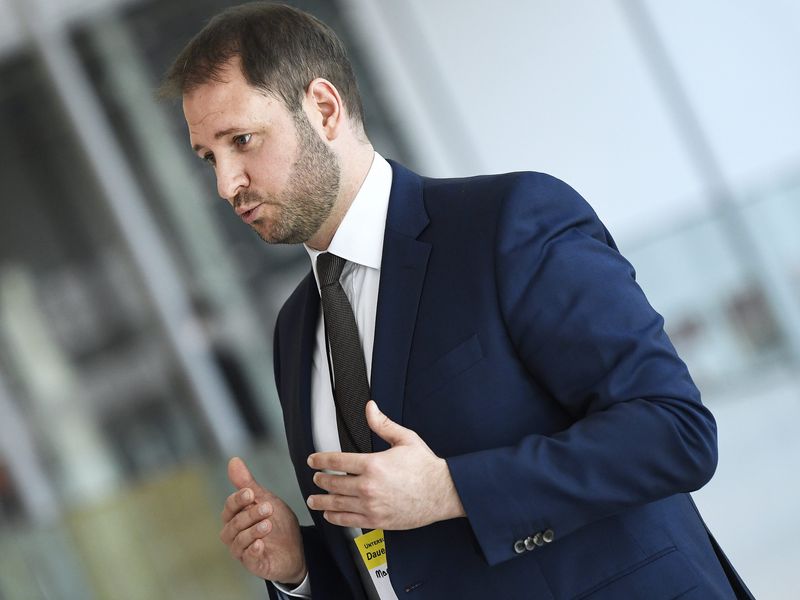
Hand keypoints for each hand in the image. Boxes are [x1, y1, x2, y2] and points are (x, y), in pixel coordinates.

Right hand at [219, 457, 306, 584]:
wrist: (295, 547)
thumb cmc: (277, 522)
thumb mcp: (265, 499)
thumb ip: (248, 483)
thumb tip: (233, 461)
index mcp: (235, 516)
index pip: (229, 506)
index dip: (239, 499)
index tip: (251, 493)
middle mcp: (234, 534)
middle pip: (234, 523)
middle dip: (250, 514)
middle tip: (268, 507)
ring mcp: (242, 550)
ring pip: (239, 540)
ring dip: (253, 530)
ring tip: (268, 524)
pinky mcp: (253, 564)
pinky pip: (247, 558)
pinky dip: (253, 550)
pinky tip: (261, 544)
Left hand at [306, 400, 464, 529]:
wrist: (443, 493)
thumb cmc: (426, 468)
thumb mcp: (405, 439)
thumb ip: (383, 424)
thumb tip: (370, 408)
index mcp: (373, 465)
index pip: (337, 460)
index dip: (320, 459)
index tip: (313, 460)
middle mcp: (369, 487)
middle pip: (333, 483)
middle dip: (320, 480)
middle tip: (315, 479)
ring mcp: (371, 506)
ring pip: (337, 504)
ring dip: (322, 501)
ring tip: (314, 499)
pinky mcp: (377, 521)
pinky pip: (349, 521)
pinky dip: (336, 518)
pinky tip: (330, 515)